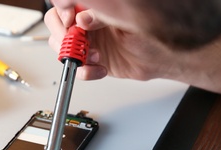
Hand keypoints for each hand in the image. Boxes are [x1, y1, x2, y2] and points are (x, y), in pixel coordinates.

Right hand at [45, 6, 220, 96]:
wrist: (163, 57)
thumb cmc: (153, 32)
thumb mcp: (126, 17)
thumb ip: (101, 14)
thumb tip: (81, 17)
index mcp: (94, 6)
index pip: (64, 4)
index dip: (62, 11)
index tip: (71, 20)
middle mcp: (88, 22)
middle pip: (57, 23)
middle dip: (63, 35)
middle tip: (76, 42)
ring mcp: (89, 42)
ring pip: (62, 47)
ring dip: (72, 54)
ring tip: (92, 56)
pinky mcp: (92, 62)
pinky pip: (77, 68)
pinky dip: (84, 71)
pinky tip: (98, 68)